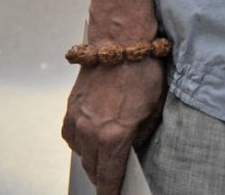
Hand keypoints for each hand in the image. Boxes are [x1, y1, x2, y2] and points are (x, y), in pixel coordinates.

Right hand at [62, 59, 164, 194]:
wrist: (119, 44)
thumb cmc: (142, 71)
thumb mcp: (154, 107)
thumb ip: (143, 132)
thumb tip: (135, 145)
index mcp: (114, 136)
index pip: (110, 175)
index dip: (111, 190)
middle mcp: (91, 133)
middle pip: (93, 167)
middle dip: (103, 176)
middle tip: (112, 179)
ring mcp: (77, 121)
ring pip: (81, 154)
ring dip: (92, 160)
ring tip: (104, 159)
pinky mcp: (70, 110)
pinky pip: (71, 137)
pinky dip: (81, 143)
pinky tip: (91, 139)